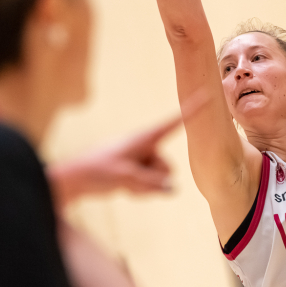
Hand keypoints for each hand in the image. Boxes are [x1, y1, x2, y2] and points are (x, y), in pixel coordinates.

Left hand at [49, 116, 180, 205]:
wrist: (77, 179)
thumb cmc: (98, 170)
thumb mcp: (126, 176)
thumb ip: (151, 182)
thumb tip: (172, 188)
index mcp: (144, 138)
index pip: (173, 122)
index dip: (192, 109)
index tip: (209, 94)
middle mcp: (146, 147)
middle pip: (167, 167)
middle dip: (153, 179)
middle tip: (129, 179)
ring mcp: (142, 161)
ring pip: (159, 180)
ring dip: (145, 187)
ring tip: (123, 184)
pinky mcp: (137, 172)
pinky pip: (150, 187)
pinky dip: (140, 192)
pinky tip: (123, 189)